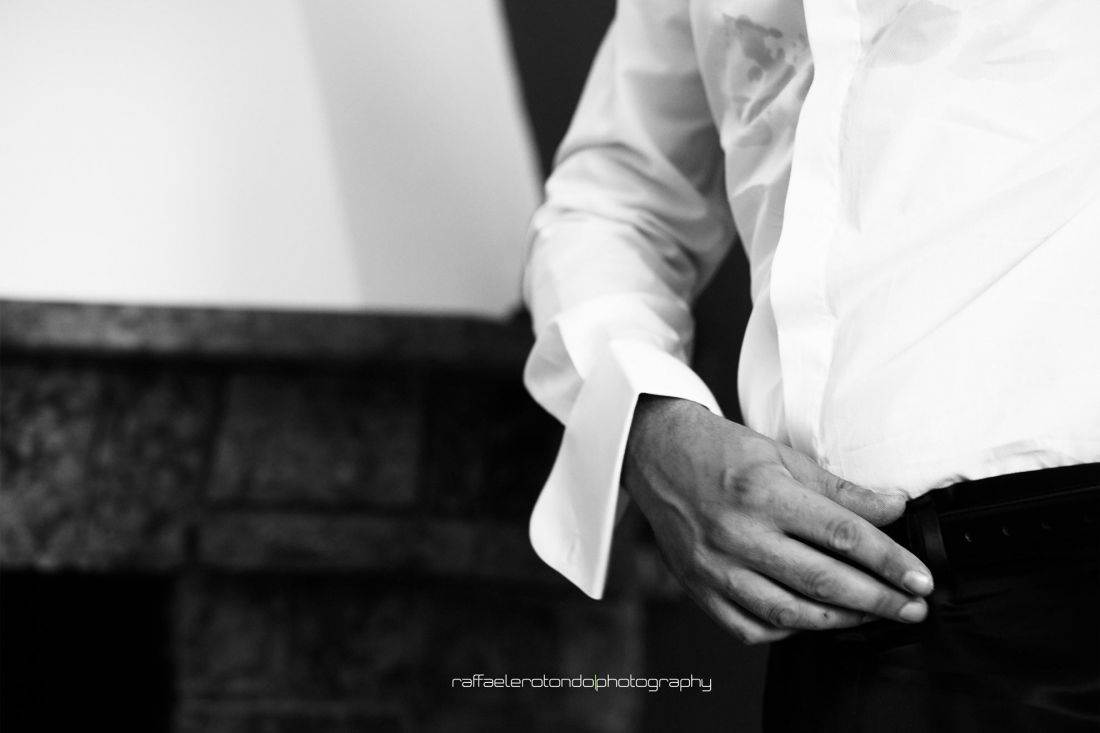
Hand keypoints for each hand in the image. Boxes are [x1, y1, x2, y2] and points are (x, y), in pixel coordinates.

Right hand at [623, 395, 934, 643]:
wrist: (658, 456)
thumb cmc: (721, 452)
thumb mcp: (783, 456)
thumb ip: (841, 489)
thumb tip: (894, 506)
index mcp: (764, 493)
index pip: (843, 535)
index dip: (889, 560)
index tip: (919, 577)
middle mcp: (739, 533)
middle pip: (823, 580)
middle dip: (879, 599)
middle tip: (913, 607)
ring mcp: (716, 566)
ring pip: (789, 612)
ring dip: (841, 620)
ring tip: (872, 614)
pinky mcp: (699, 588)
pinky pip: (750, 628)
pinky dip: (788, 630)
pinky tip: (812, 620)